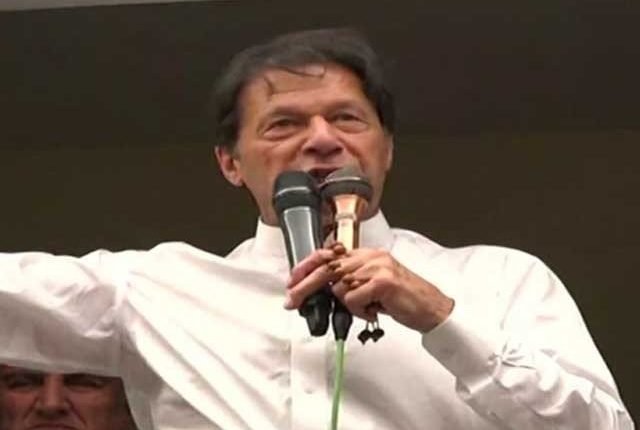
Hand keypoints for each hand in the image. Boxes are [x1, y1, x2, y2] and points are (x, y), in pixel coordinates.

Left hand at [285, 244, 453, 332]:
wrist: (432, 308)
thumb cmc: (404, 299)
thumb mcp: (372, 286)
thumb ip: (351, 282)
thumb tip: (321, 290)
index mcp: (367, 254)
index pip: (329, 253)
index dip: (307, 265)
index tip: (293, 280)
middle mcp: (370, 257)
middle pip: (326, 268)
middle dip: (304, 286)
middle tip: (291, 301)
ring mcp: (377, 267)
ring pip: (339, 288)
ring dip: (349, 306)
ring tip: (369, 308)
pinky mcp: (382, 282)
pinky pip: (353, 300)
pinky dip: (360, 312)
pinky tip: (375, 312)